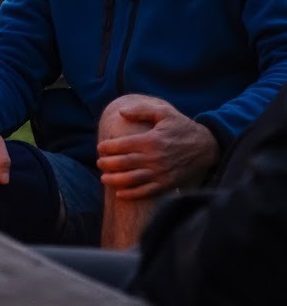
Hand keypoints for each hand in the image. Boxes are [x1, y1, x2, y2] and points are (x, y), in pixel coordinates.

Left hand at [96, 99, 218, 198]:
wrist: (207, 147)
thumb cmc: (182, 127)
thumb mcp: (164, 113)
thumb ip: (141, 111)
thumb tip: (120, 111)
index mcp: (150, 140)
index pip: (120, 145)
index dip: (107, 147)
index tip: (100, 148)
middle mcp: (153, 158)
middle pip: (122, 163)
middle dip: (106, 164)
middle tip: (98, 163)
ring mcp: (160, 173)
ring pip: (130, 179)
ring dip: (114, 180)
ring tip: (104, 178)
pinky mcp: (166, 184)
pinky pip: (145, 192)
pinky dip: (131, 194)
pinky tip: (119, 193)